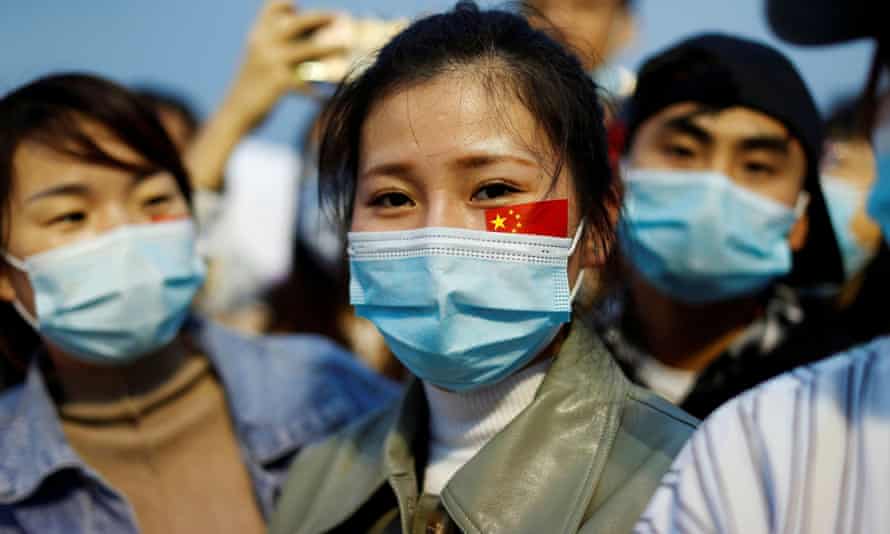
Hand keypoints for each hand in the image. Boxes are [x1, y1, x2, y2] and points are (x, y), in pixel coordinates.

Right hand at [226, 0, 341, 127]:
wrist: (235, 112)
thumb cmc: (255, 85)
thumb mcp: (261, 57)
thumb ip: (281, 43)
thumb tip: (316, 35)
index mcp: (259, 33)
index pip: (274, 5)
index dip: (288, 2)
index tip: (301, 4)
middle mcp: (263, 42)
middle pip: (297, 22)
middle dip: (321, 17)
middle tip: (340, 16)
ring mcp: (271, 61)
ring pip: (309, 49)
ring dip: (331, 48)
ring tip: (347, 46)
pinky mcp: (278, 82)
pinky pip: (307, 82)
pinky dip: (319, 89)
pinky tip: (327, 95)